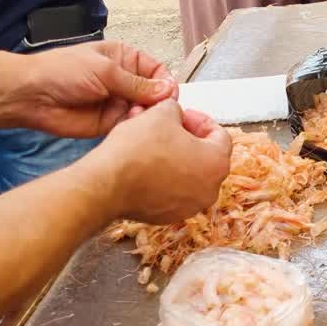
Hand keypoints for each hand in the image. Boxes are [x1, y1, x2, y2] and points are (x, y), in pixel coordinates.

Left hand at [15, 41, 177, 137]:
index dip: (165, 82)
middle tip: (158, 109)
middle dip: (160, 101)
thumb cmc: (63, 71)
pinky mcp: (110, 124)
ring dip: (147, 115)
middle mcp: (124, 81)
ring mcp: (118, 103)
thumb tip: (168, 90)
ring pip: (145, 111)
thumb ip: (137, 83)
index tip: (169, 93)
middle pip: (155, 93)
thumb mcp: (105, 70)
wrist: (32, 96)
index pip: (156, 70)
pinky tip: (131, 125)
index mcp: (124, 59)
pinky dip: (135, 127)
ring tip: (139, 116)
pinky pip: (131, 126)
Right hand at [90, 100, 232, 223]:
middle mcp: (209, 189)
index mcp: (216, 162)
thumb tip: (174, 113)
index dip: (199, 119)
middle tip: (169, 127)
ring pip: (188, 174)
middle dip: (186, 138)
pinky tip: (145, 165)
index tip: (183, 115)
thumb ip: (175, 109)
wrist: (107, 184)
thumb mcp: (161, 113)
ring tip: (154, 143)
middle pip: (205, 156)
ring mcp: (189, 206)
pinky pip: (172, 191)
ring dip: (174, 157)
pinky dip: (164, 177)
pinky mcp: (169, 216)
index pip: (219, 134)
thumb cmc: (137, 150)